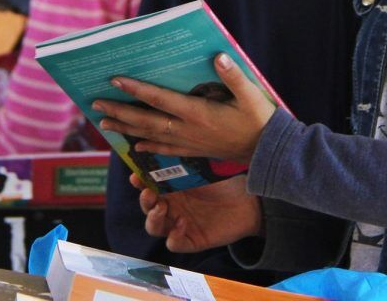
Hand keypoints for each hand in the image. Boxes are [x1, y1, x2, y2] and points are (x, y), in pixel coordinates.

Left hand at [94, 53, 276, 162]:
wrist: (268, 153)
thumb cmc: (260, 120)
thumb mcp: (251, 94)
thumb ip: (234, 76)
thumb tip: (218, 55)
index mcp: (198, 113)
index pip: (160, 99)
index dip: (136, 89)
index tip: (115, 80)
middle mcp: (188, 129)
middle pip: (147, 120)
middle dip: (120, 112)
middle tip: (96, 105)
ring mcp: (190, 142)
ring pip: (151, 136)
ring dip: (126, 129)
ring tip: (104, 124)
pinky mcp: (195, 151)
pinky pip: (165, 149)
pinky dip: (148, 146)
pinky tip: (135, 145)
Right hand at [132, 173, 260, 252]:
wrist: (250, 202)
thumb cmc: (226, 182)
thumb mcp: (204, 168)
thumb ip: (185, 161)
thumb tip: (168, 141)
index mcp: (172, 188)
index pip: (148, 187)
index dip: (139, 183)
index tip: (136, 176)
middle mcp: (172, 207)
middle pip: (147, 208)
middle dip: (144, 201)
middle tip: (149, 193)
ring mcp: (180, 225)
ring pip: (154, 228)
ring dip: (153, 219)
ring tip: (162, 208)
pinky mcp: (192, 240)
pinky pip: (174, 243)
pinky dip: (174, 236)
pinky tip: (183, 223)